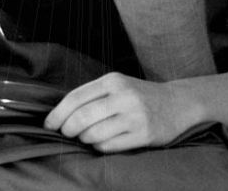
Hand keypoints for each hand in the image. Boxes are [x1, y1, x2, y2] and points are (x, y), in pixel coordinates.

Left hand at [44, 72, 200, 151]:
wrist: (178, 103)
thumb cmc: (141, 96)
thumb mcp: (119, 86)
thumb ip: (93, 95)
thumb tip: (59, 115)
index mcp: (114, 81)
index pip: (76, 98)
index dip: (58, 114)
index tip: (50, 124)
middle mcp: (124, 96)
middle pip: (81, 118)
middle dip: (68, 130)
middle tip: (68, 133)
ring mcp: (135, 116)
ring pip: (93, 134)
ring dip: (85, 139)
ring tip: (90, 136)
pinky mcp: (143, 134)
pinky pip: (108, 146)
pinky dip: (100, 147)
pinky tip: (105, 141)